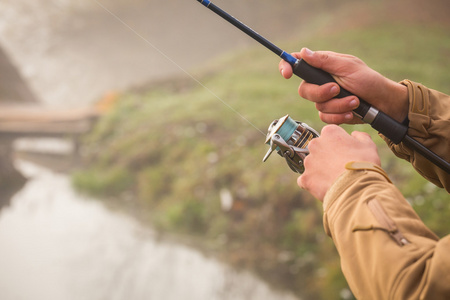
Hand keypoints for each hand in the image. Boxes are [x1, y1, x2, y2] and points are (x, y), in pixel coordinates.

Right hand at [279, 48, 408, 123]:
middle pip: (304, 90)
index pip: (298, 64)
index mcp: (323, 66)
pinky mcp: (330, 113)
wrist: (383, 104)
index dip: (287, 67)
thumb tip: (303, 52)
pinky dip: (339, 116)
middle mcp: (320, 82)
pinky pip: (325, 117)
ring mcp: (325, 99)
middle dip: (321, 93)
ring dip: (338, 105)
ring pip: (317, 106)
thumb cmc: (369, 81)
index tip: (287, 74)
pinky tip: (352, 112)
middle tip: (338, 89)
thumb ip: (325, 60)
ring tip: (354, 101)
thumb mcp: (348, 67)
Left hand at [299, 125, 380, 200]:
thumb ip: (360, 136)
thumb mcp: (369, 145)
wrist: (357, 188)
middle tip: (340, 166)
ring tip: (335, 178)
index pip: (330, 135)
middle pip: (319, 149)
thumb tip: (355, 134)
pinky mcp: (305, 178)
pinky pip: (307, 180)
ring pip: (312, 164)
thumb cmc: (364, 164)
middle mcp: (315, 144)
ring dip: (320, 170)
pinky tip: (326, 187)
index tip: (345, 153)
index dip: (339, 145)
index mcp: (329, 132)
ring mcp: (308, 161)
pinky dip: (314, 184)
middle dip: (327, 156)